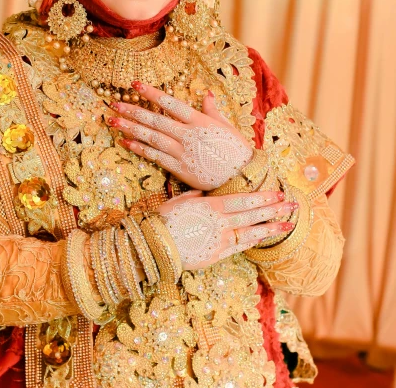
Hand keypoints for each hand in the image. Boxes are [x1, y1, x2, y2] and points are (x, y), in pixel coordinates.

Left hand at [108, 82, 253, 190]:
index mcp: (200, 121)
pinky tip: (125, 142)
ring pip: (152, 138)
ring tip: (113, 120)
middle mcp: (188, 135)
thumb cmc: (236, 150)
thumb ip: (212, 110)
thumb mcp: (226, 126)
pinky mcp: (180, 169)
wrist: (243, 179)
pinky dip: (140, 149)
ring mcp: (183, 152)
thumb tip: (207, 93)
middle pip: (156, 120)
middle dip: (133, 110)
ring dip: (130, 128)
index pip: (171, 104)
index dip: (152, 93)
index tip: (135, 85)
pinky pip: (156, 157)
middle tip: (114, 103)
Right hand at [157, 189, 296, 269]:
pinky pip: (239, 246)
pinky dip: (252, 241)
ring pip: (251, 232)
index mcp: (212, 206)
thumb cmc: (165, 219)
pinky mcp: (216, 255)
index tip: (279, 193)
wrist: (155, 246)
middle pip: (252, 215)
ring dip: (270, 228)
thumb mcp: (180, 201)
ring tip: (287, 225)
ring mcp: (220, 240)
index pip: (244, 200)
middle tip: (292, 205)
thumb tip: (205, 191)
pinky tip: (263, 238)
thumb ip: (196, 195)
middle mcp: (220, 222)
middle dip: (274, 209)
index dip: (263, 197)